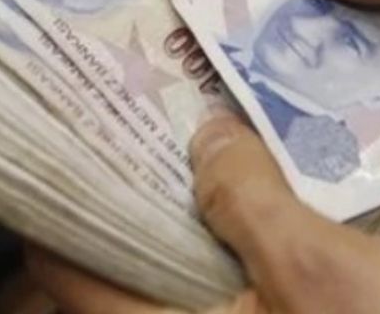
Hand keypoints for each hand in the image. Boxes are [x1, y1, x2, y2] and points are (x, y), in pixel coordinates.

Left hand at [26, 113, 379, 313]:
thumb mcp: (314, 269)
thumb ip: (248, 197)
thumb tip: (205, 134)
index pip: (67, 265)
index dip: (65, 188)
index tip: (75, 119)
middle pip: (140, 253)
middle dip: (156, 175)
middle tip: (162, 99)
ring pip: (207, 262)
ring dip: (224, 197)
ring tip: (228, 120)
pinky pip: (261, 279)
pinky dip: (274, 230)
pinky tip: (305, 175)